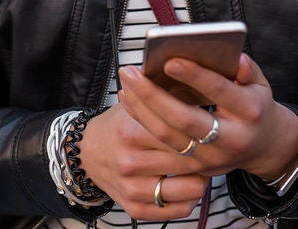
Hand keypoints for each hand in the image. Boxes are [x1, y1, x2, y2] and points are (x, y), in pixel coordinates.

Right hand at [78, 102, 208, 220]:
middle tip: (211, 147)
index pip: (180, 133)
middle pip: (188, 162)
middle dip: (207, 154)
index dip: (202, 130)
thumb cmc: (117, 127)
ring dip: (202, 178)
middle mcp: (130, 163)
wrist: (86, 154)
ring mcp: (132, 189)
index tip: (210, 127)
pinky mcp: (135, 209)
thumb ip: (165, 96)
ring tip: (200, 166)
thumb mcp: (135, 104)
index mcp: (131, 132)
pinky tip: (188, 185)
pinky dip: (190, 199)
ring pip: (190, 190)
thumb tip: (199, 86)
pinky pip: (178, 210)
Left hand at [117, 54, 297, 180]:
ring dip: (141, 110)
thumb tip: (235, 58)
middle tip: (130, 71)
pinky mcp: (195, 168)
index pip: (220, 92)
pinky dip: (142, 125)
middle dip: (153, 95)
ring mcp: (211, 157)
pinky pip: (162, 149)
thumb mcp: (259, 84)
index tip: (169, 60)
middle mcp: (230, 138)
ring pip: (168, 136)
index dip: (195, 77)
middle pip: (185, 119)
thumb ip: (246, 69)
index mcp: (250, 112)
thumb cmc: (255, 106)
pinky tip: (129, 103)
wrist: (263, 148)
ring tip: (125, 84)